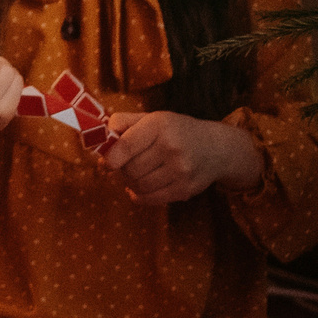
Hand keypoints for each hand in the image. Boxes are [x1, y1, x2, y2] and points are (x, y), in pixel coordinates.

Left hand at [99, 110, 262, 204]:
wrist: (216, 148)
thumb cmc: (177, 131)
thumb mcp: (153, 118)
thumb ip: (124, 122)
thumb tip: (101, 136)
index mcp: (160, 125)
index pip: (126, 146)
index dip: (110, 157)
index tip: (107, 161)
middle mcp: (171, 148)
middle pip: (131, 169)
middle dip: (120, 170)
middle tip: (121, 167)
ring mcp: (180, 171)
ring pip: (139, 186)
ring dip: (129, 183)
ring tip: (132, 175)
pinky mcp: (185, 190)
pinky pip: (151, 199)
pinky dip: (138, 195)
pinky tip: (138, 188)